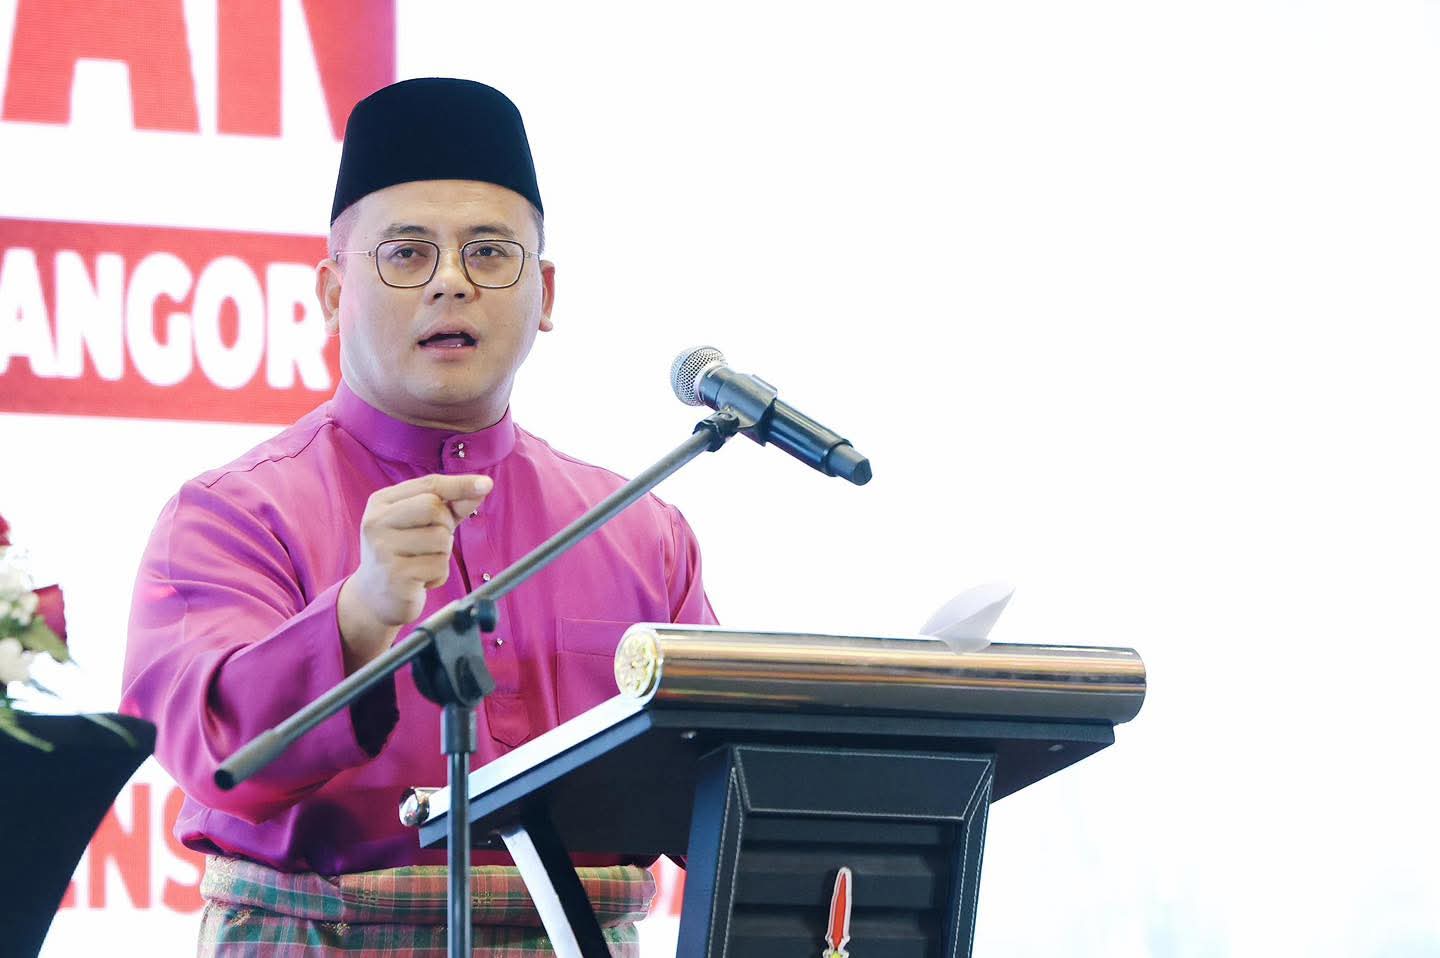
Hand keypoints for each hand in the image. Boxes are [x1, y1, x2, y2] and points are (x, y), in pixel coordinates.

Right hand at [337, 474, 491, 671]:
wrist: (374, 598)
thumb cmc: (403, 555)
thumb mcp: (423, 525)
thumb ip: (451, 505)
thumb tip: (482, 486)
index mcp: (381, 503)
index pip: (429, 484)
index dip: (460, 484)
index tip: (486, 484)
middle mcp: (376, 522)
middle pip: (434, 508)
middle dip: (446, 526)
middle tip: (432, 543)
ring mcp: (383, 549)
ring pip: (440, 539)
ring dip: (442, 554)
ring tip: (422, 563)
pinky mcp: (395, 575)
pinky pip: (439, 566)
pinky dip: (439, 575)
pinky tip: (421, 580)